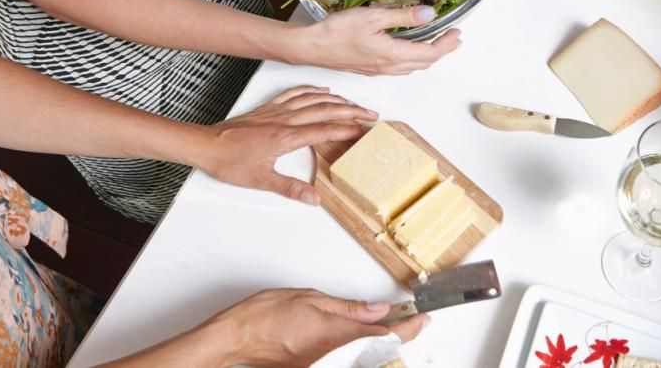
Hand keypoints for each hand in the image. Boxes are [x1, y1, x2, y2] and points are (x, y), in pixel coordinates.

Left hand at [201, 85, 375, 204]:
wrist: (205, 145)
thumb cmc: (229, 161)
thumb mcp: (261, 181)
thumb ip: (290, 188)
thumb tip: (313, 198)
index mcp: (286, 137)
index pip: (325, 130)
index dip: (347, 129)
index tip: (365, 130)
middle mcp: (285, 120)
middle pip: (325, 110)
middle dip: (351, 111)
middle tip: (370, 115)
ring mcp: (277, 111)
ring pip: (313, 99)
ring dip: (337, 99)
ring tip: (354, 103)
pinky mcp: (269, 108)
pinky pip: (296, 93)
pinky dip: (312, 90)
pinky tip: (322, 90)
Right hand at [207, 289, 427, 366]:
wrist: (236, 340)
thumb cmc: (266, 316)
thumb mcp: (312, 299)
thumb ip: (349, 307)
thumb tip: (379, 308)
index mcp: (339, 335)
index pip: (386, 334)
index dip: (410, 328)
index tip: (424, 319)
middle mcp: (336, 356)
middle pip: (380, 351)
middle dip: (399, 337)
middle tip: (415, 322)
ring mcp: (326, 366)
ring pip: (366, 359)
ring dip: (381, 345)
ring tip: (394, 329)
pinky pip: (348, 362)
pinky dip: (361, 351)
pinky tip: (365, 340)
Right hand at [294, 5, 461, 74]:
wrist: (311, 48)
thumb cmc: (337, 31)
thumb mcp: (373, 17)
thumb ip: (403, 16)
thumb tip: (429, 14)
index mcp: (393, 55)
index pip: (430, 53)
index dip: (447, 44)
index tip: (457, 32)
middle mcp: (389, 67)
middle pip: (424, 63)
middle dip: (442, 51)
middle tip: (454, 39)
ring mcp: (379, 70)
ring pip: (412, 67)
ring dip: (428, 57)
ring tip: (438, 45)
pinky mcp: (370, 69)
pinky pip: (400, 68)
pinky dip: (413, 59)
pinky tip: (410, 51)